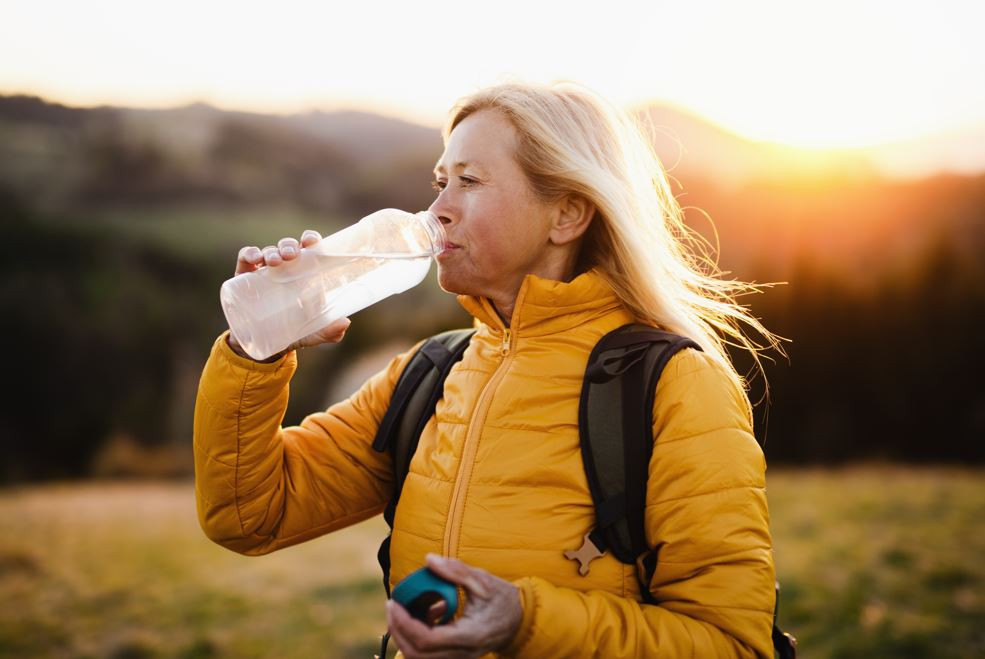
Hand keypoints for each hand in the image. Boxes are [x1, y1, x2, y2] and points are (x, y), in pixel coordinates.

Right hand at [226, 230, 350, 360]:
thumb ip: (329, 331)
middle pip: (289, 247)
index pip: (309, 250)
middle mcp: (286, 269)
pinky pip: (245, 258)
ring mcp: (265, 272)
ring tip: (275, 262)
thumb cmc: (292, 333)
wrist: (261, 346)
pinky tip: (253, 259)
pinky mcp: (244, 277)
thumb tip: (345, 322)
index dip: (310, 239)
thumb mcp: (312, 334)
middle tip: (292, 255)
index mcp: (305, 275)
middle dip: (290, 245)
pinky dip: (248, 254)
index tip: (311, 241)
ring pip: (269, 251)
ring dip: (272, 251)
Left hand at [386, 554, 522, 658]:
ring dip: (405, 637)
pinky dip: (418, 639)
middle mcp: (464, 652)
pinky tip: (423, 617)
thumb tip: (429, 560)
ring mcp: (460, 657)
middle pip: (418, 654)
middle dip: (398, 631)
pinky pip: (430, 655)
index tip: (393, 603)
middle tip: (391, 607)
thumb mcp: (482, 580)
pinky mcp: (457, 656)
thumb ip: (456, 571)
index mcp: (469, 635)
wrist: (521, 619)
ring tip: (401, 612)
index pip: (427, 639)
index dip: (404, 623)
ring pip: (421, 658)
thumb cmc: (503, 598)